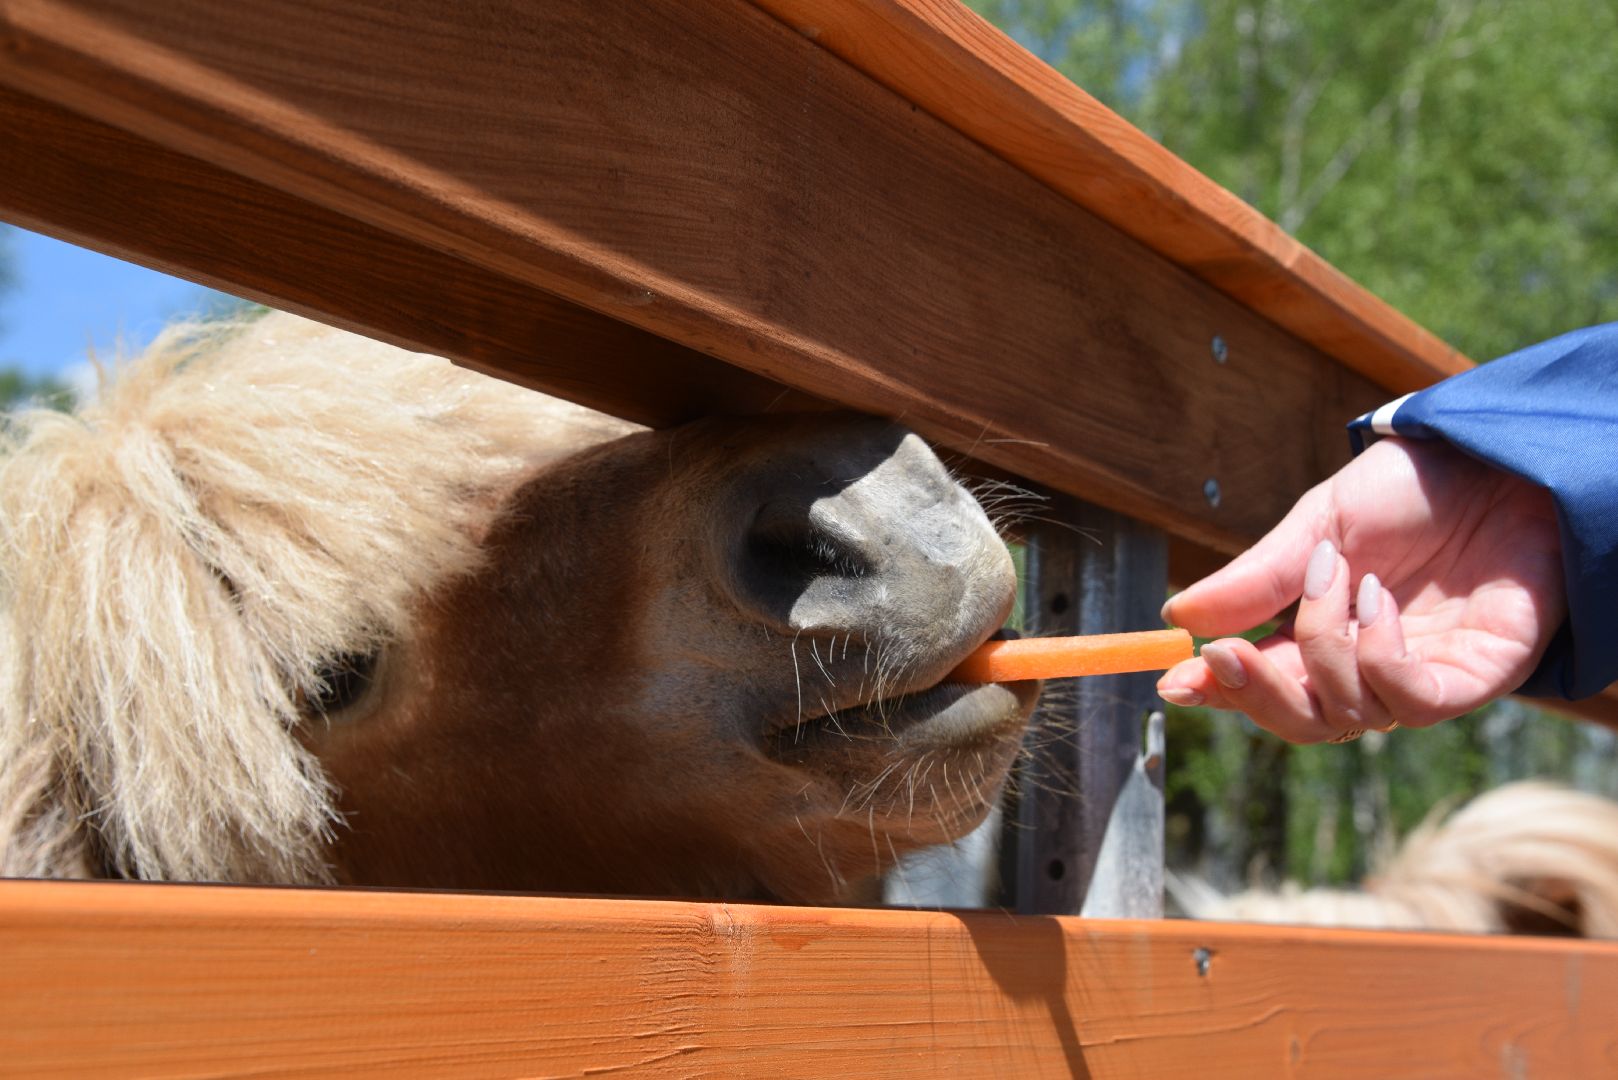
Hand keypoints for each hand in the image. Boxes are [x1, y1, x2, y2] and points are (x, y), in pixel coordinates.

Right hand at [1156, 437, 1564, 741]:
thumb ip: (1257, 578)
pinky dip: (1379, 658)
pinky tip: (1379, 602)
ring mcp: (1422, 675)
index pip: (1265, 682)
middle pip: (1302, 721)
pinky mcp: (1474, 676)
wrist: (1501, 461)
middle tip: (1225, 653)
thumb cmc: (1416, 490)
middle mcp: (1371, 666)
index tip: (1175, 680)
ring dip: (1324, 648)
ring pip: (1348, 715)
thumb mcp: (1319, 524)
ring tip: (1340, 576)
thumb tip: (1179, 619)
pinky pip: (1411, 703)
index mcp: (1325, 632)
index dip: (1219, 690)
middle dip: (1255, 694)